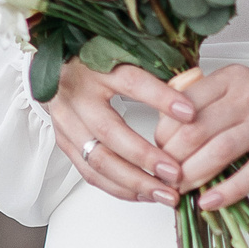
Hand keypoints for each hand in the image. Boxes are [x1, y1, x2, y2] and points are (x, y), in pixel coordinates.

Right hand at [47, 60, 195, 204]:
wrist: (55, 68)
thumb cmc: (93, 60)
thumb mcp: (121, 54)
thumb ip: (153, 68)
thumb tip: (193, 81)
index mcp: (95, 67)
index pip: (131, 82)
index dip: (160, 98)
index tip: (190, 113)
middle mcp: (77, 95)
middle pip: (110, 132)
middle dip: (145, 157)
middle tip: (175, 173)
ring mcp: (66, 122)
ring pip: (98, 160)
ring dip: (134, 182)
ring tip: (163, 193)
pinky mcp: (64, 142)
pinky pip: (90, 173)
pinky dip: (118, 188)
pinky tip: (142, 193)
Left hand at [156, 62, 248, 208]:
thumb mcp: (245, 90)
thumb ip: (209, 102)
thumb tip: (164, 126)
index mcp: (232, 78)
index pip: (182, 104)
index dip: (163, 133)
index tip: (156, 155)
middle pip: (196, 128)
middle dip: (173, 159)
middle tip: (162, 179)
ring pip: (219, 149)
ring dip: (194, 176)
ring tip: (179, 192)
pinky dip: (227, 191)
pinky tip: (210, 203)